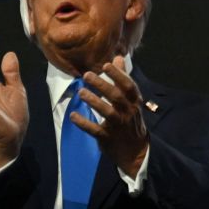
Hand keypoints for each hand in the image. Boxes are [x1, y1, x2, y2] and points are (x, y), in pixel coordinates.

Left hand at [69, 55, 148, 177]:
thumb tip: (118, 57)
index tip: (106, 65)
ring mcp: (118, 126)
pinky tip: (73, 116)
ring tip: (81, 92)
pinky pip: (95, 130)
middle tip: (87, 75)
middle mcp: (128, 112)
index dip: (118, 75)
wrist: (135, 150)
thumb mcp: (131, 100)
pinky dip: (84, 123)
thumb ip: (122, 79)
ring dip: (94, 101)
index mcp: (134, 102)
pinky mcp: (108, 138)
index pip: (128, 86)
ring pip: (107, 112)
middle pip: (116, 97)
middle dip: (102, 85)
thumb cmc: (130, 119)